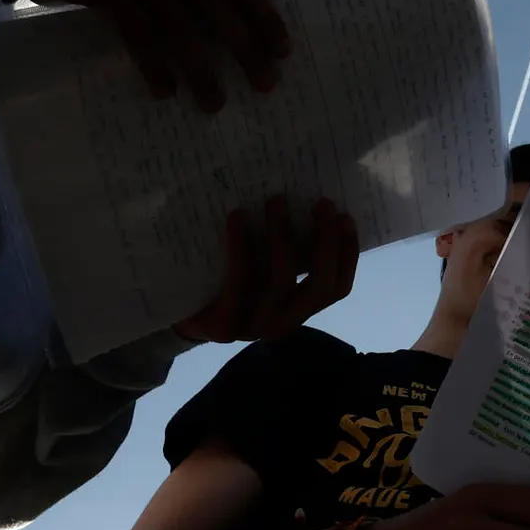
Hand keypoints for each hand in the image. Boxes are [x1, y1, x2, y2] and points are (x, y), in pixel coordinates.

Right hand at [11, 0, 290, 111]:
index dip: (264, 17)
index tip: (283, 52)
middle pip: (216, 5)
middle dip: (245, 48)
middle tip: (265, 84)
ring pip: (178, 24)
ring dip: (199, 69)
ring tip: (214, 103)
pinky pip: (137, 32)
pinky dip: (154, 64)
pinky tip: (166, 91)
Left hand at [176, 196, 358, 343]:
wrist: (182, 315)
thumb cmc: (226, 284)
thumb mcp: (264, 271)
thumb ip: (289, 255)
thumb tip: (313, 209)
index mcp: (299, 312)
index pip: (337, 288)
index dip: (347, 253)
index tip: (346, 216)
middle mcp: (282, 325)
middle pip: (318, 287)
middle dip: (325, 242)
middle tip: (323, 204)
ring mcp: (253, 328)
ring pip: (281, 282)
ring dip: (283, 235)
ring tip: (277, 200)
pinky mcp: (224, 325)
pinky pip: (240, 279)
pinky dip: (241, 245)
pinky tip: (238, 216)